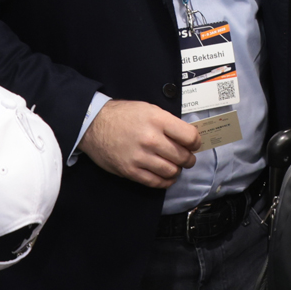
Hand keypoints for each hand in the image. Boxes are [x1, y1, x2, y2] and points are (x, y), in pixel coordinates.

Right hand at [79, 99, 200, 188]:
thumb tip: (186, 137)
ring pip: (171, 171)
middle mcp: (151, 139)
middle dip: (188, 159)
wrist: (94, 125)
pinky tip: (166, 176)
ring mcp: (140, 157)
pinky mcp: (131, 171)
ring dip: (177, 170)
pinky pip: (155, 182)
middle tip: (187, 158)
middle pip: (182, 156)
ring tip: (175, 166)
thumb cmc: (123, 115)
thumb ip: (167, 122)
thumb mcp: (149, 109)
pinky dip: (165, 181)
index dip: (196, 142)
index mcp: (157, 120)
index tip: (194, 144)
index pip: (189, 137)